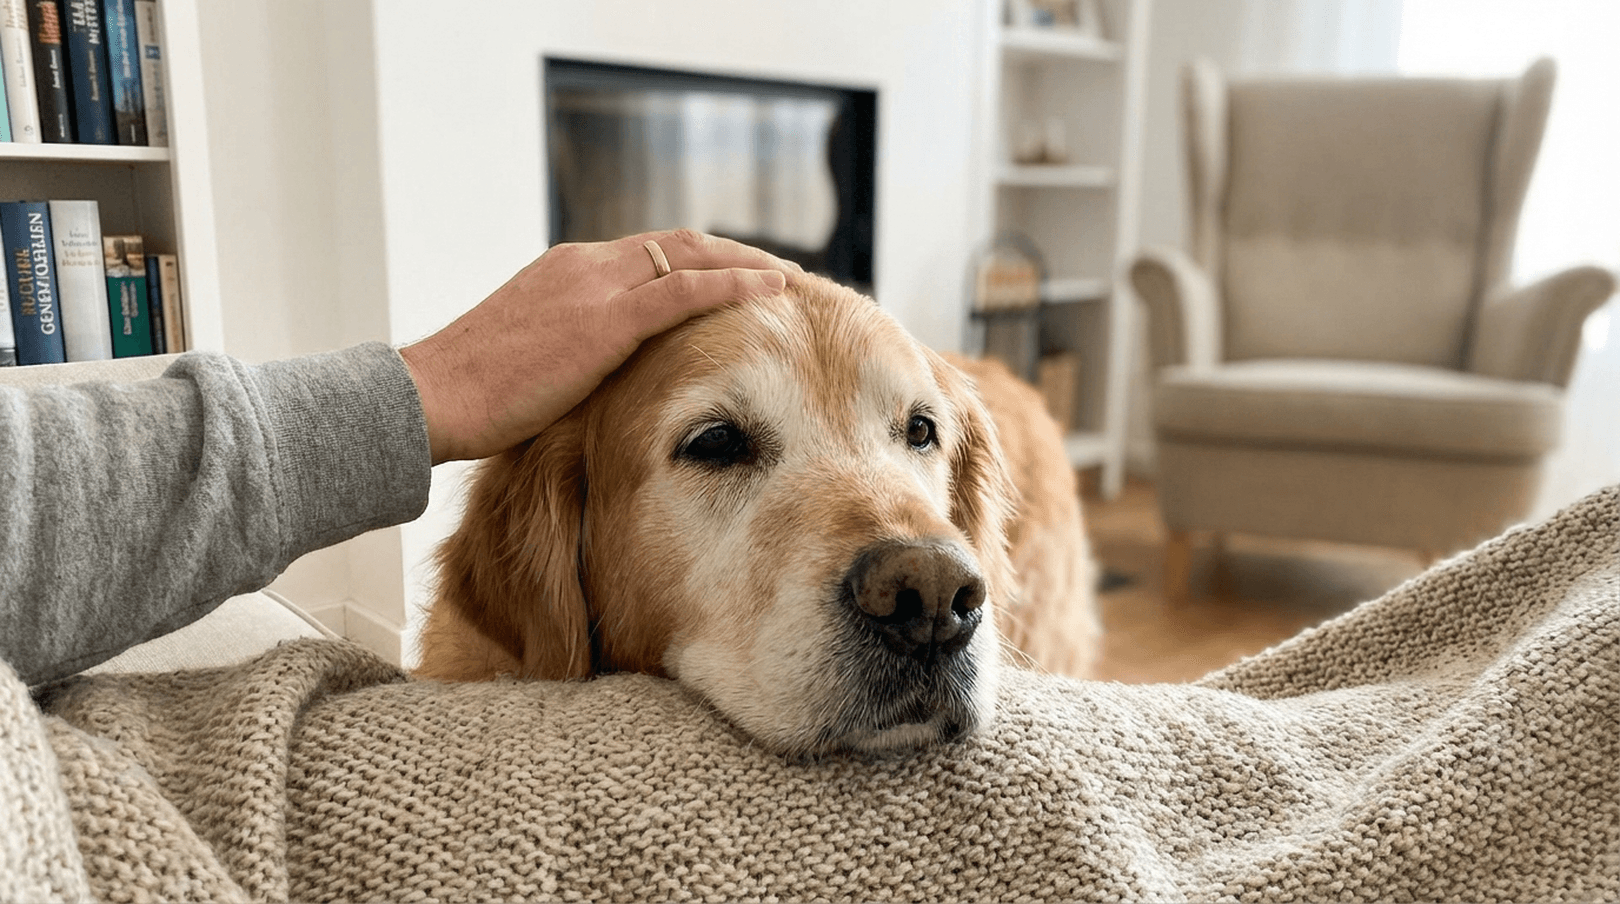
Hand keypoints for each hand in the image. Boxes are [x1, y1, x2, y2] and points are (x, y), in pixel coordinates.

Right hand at [400, 229, 794, 463]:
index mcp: (567, 271)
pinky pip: (688, 290)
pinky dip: (737, 284)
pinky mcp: (606, 319)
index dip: (700, 261)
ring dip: (748, 262)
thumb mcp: (530, 361)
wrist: (432, 398)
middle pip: (680, 243)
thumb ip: (573, 356)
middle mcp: (586, 264)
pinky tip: (774, 291)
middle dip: (735, 253)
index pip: (650, 253)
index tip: (736, 276)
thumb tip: (602, 386)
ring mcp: (596, 285)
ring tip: (793, 279)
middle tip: (781, 271)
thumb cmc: (470, 395)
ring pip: (693, 255)